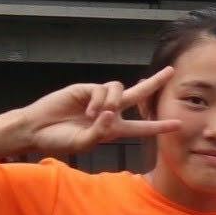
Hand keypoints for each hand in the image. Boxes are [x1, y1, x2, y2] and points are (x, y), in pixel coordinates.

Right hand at [17, 68, 178, 156]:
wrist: (36, 130)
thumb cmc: (60, 140)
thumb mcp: (84, 143)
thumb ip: (101, 132)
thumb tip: (112, 113)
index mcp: (114, 129)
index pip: (142, 127)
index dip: (159, 126)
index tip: (179, 124)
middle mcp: (110, 111)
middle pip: (138, 94)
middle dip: (155, 83)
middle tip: (171, 71)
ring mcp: (98, 98)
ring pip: (119, 90)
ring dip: (114, 102)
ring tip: (98, 115)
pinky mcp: (85, 88)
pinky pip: (103, 89)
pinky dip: (100, 100)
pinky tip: (88, 111)